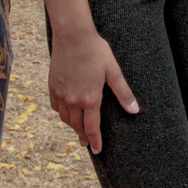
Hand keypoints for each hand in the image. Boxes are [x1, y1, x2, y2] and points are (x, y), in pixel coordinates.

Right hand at [47, 29, 138, 151]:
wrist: (72, 36)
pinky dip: (62, 113)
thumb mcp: (113, 71)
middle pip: (77, 126)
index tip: (97, 150)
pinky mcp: (52, 86)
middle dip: (83, 136)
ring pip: (65, 118)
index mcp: (89, 98)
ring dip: (72, 125)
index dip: (95, 140)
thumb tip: (135, 110)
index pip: (92, 127)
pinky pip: (56, 106)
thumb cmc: (96, 51)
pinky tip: (67, 112)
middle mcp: (72, 100)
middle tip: (87, 143)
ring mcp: (60, 93)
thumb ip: (123, 93)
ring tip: (78, 129)